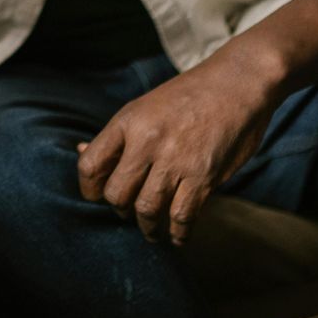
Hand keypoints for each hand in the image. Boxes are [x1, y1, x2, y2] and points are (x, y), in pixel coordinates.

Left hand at [74, 59, 275, 245]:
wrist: (238, 82)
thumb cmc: (189, 96)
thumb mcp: (145, 106)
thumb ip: (117, 135)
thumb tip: (80, 150)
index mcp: (128, 121)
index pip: (89, 165)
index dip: (89, 189)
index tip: (98, 197)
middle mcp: (147, 141)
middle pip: (116, 194)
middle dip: (119, 210)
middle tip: (129, 213)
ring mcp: (175, 159)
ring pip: (146, 210)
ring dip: (147, 228)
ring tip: (152, 231)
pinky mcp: (204, 175)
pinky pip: (182, 217)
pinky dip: (178, 233)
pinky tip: (178, 236)